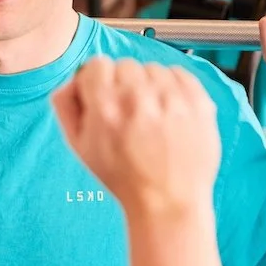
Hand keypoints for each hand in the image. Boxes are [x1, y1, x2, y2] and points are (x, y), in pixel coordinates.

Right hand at [52, 57, 219, 218]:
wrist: (168, 201)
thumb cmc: (124, 178)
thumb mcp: (80, 148)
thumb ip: (67, 107)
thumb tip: (70, 81)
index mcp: (106, 108)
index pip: (97, 64)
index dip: (97, 81)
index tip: (104, 96)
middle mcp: (138, 98)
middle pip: (125, 65)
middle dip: (124, 85)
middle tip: (129, 112)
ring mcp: (172, 99)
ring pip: (153, 69)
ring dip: (149, 86)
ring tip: (152, 115)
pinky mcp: (198, 102)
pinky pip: (180, 73)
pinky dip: (173, 87)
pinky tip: (169, 111)